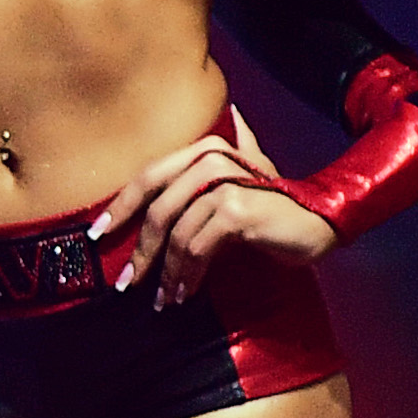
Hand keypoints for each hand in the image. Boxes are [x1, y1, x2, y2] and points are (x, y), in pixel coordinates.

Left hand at [95, 112, 336, 301]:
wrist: (320, 220)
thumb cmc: (276, 202)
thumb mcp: (247, 173)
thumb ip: (222, 153)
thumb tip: (227, 119)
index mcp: (204, 149)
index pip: (148, 176)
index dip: (120, 206)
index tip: (97, 235)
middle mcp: (212, 160)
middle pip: (157, 209)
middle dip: (140, 251)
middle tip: (127, 282)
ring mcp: (225, 184)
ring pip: (177, 235)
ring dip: (167, 273)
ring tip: (165, 299)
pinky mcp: (237, 212)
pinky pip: (198, 249)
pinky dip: (189, 275)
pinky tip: (186, 292)